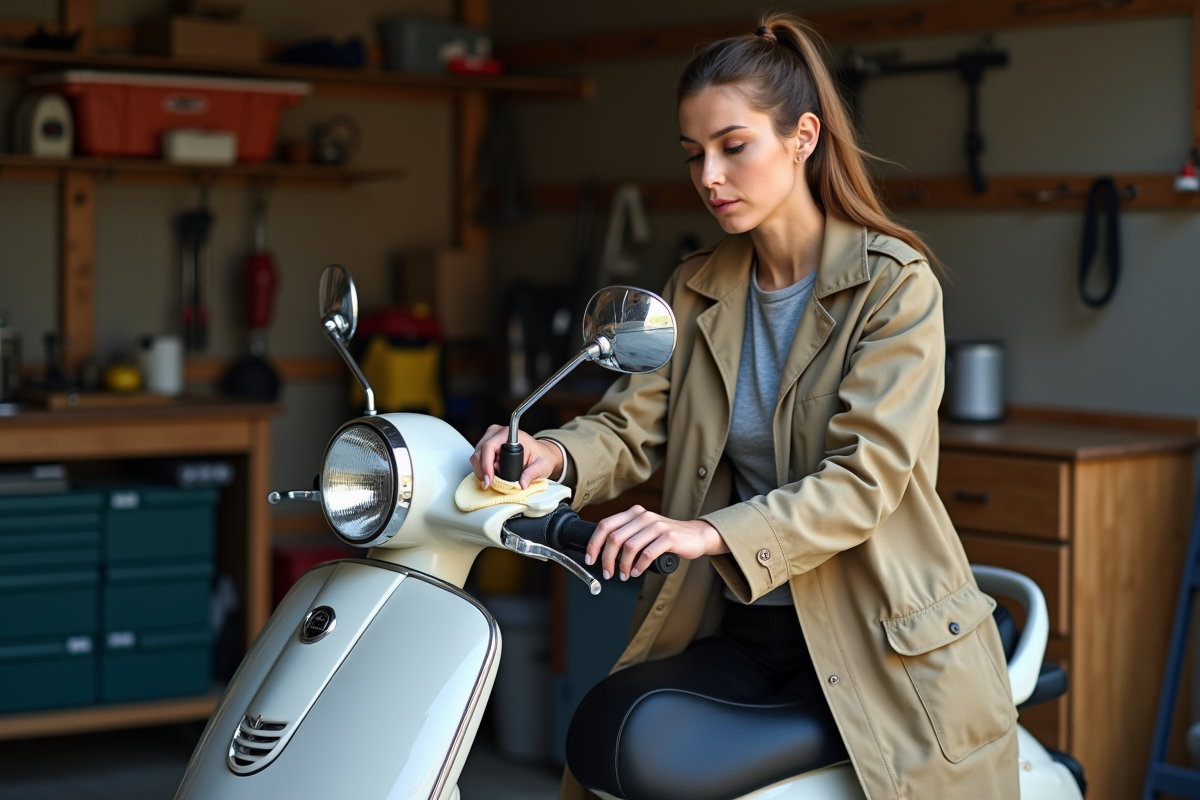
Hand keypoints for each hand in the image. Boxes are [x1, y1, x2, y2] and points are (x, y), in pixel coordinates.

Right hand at [470, 424, 563, 489]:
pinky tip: (490, 477)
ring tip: (490, 482)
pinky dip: (481, 469)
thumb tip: (522, 483)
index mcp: (509, 434)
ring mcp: (490, 438)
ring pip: (476, 456)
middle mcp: (497, 433)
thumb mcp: (541, 465)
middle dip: (482, 471)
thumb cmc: (541, 456)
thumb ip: (532, 473)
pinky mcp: (487, 446)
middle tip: (489, 484)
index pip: (489, 446)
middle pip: (479, 452)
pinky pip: (478, 458)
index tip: (489, 479)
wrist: (540, 454)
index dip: (486, 464)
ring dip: (481, 471)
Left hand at [586, 505, 729, 580]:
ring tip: (625, 575)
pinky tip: (638, 572)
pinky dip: (639, 566)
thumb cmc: (667, 537)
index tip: (591, 559)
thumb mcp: (644, 531)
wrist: (696, 535)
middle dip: (607, 559)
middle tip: (608, 573)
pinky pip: (647, 553)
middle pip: (614, 538)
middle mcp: (643, 516)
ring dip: (623, 566)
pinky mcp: (669, 537)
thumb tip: (604, 555)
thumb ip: (627, 536)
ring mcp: (657, 525)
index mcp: (633, 513)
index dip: (594, 544)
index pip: (605, 525)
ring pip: (629, 547)